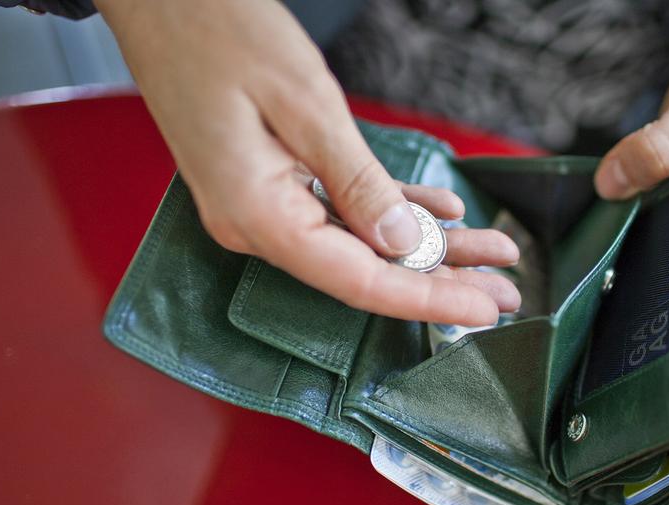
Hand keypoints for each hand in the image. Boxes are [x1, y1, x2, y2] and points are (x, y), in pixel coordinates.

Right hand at [96, 0, 519, 324]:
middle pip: (364, 269)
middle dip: (440, 280)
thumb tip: (401, 242)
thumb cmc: (220, 34)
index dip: (425, 299)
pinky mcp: (273, 183)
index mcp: (257, 215)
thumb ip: (357, 182)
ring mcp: (264, 206)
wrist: (164, 2)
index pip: (357, 280)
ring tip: (491, 251)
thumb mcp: (305, 105)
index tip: (482, 310)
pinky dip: (392, 210)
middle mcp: (258, 225)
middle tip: (504, 291)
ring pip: (361, 242)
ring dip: (427, 247)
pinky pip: (343, 210)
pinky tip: (441, 213)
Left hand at [594, 25, 668, 359]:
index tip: (660, 396)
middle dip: (649, 354)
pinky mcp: (666, 224)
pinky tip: (572, 285)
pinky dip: (611, 273)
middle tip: (595, 380)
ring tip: (574, 349)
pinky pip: (639, 259)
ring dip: (622, 318)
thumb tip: (614, 184)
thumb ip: (666, 141)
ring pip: (659, 295)